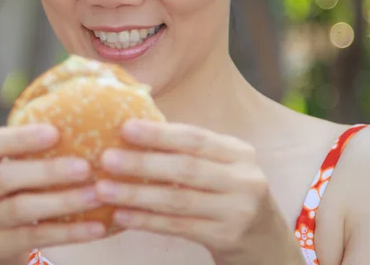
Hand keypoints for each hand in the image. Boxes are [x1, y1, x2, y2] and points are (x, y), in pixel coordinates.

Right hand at [0, 124, 106, 264]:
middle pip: (4, 178)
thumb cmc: (4, 189)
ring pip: (21, 209)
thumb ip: (25, 148)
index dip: (21, 138)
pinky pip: (36, 237)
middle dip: (47, 171)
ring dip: (63, 201)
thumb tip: (77, 116)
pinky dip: (69, 232)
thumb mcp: (1, 166)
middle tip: (85, 167)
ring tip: (96, 194)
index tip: (55, 132)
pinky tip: (96, 227)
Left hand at [95, 120, 304, 264]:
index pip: (195, 138)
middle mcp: (243, 179)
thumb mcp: (222, 166)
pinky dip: (147, 220)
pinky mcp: (227, 237)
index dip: (159, 133)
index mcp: (238, 153)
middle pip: (185, 168)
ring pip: (178, 200)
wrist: (266, 242)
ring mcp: (237, 210)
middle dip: (142, 162)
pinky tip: (121, 216)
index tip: (125, 128)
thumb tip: (133, 129)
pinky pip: (178, 226)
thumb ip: (189, 151)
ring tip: (104, 189)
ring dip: (137, 194)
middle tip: (106, 159)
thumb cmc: (229, 194)